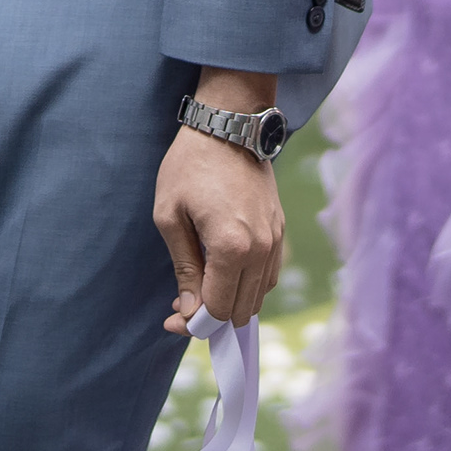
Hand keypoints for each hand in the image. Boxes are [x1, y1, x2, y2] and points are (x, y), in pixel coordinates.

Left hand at [156, 77, 286, 329]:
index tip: (171, 318)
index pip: (218, 309)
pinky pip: (268, 275)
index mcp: (232, 247)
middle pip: (241, 310)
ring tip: (200, 288)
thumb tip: (191, 313)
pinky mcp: (280, 230)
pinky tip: (223, 273)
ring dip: (230, 301)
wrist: (228, 126)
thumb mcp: (170, 217)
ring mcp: (276, 240)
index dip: (193, 324)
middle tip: (182, 305)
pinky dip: (247, 285)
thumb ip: (185, 269)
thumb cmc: (189, 167)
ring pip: (258, 296)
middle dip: (211, 317)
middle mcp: (262, 249)